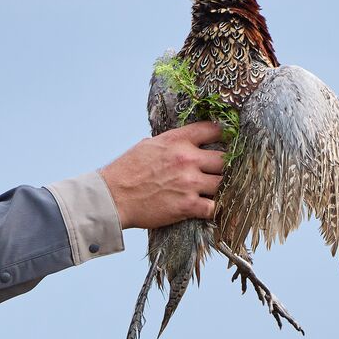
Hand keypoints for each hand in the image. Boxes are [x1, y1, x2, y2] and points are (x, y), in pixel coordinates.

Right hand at [97, 122, 225, 229]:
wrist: (113, 197)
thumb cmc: (126, 172)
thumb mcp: (148, 145)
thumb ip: (170, 142)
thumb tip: (182, 143)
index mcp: (177, 140)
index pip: (213, 129)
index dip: (222, 135)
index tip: (224, 142)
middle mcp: (187, 159)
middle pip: (224, 159)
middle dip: (224, 166)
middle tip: (220, 172)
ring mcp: (189, 183)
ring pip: (224, 183)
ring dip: (222, 188)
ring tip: (216, 191)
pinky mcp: (188, 206)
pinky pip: (214, 208)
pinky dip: (214, 209)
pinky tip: (209, 208)